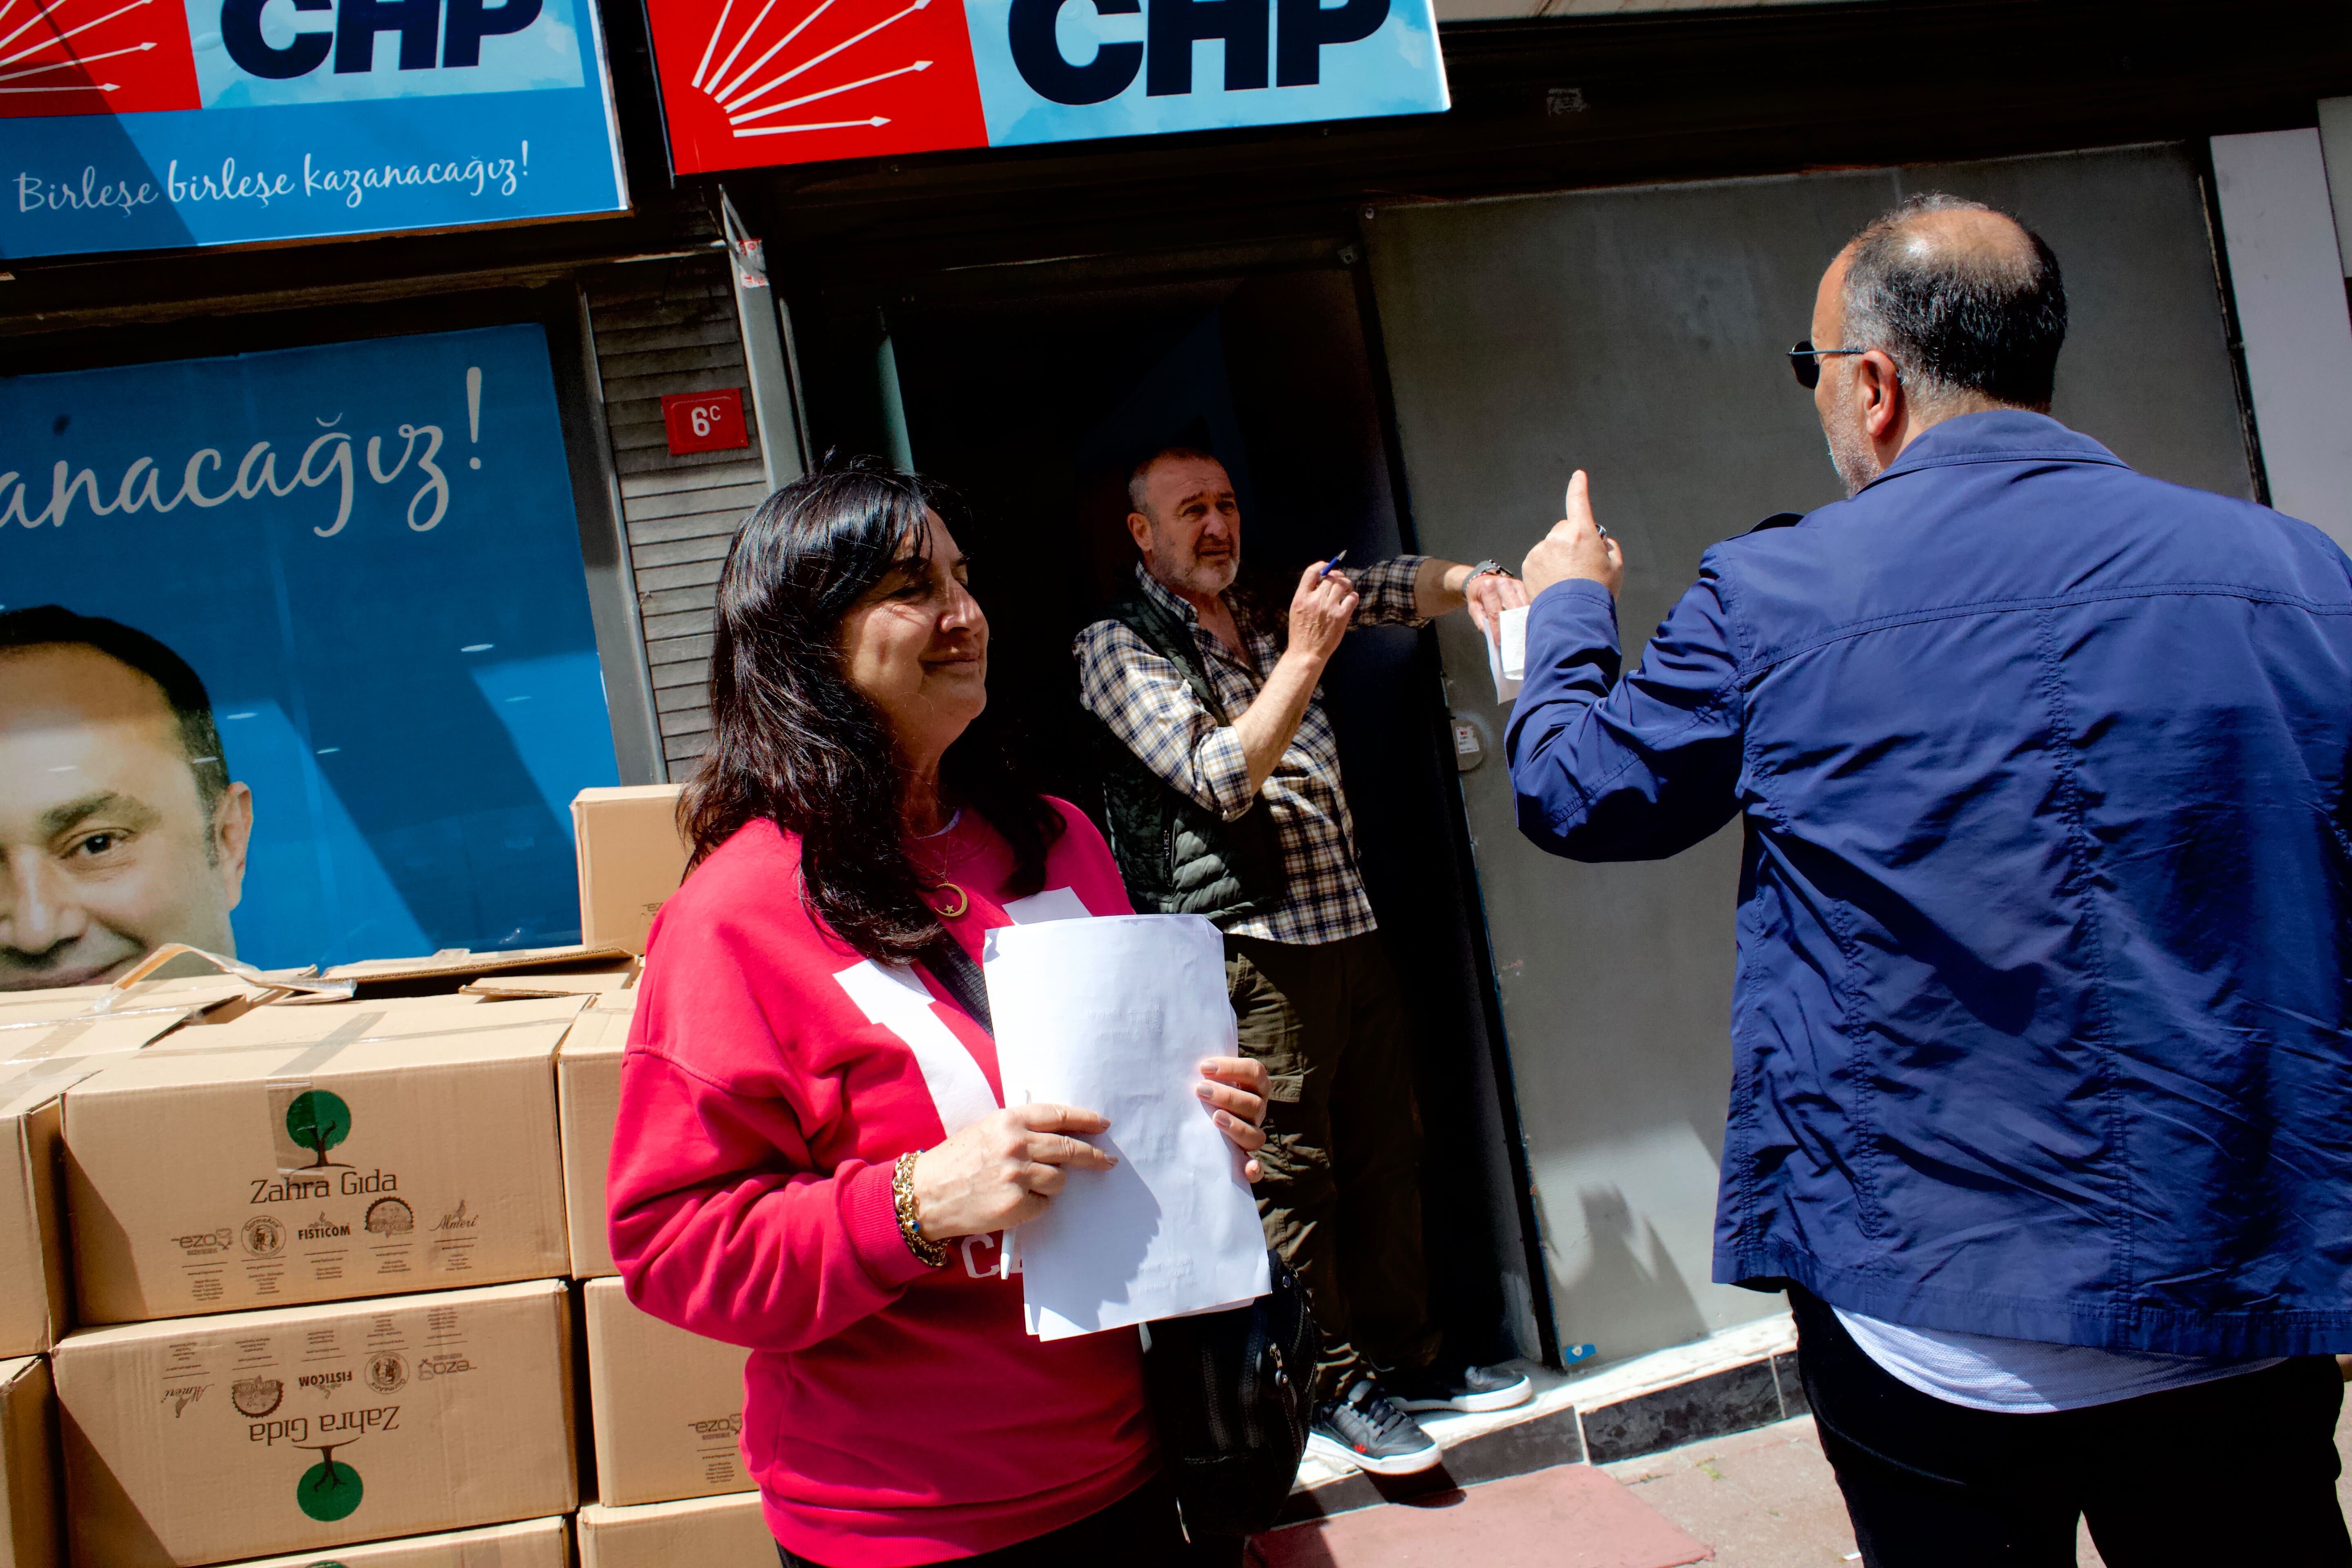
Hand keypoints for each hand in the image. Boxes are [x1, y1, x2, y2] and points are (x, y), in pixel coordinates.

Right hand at [909, 1103, 1115, 1239]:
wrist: (926, 1194)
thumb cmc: (955, 1161)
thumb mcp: (985, 1130)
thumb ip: (1020, 1129)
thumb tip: (1061, 1134)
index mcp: (1009, 1120)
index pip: (1059, 1116)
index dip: (1085, 1120)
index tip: (1102, 1124)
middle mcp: (1016, 1144)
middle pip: (1069, 1148)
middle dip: (1092, 1156)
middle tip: (1106, 1160)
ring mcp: (1017, 1174)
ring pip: (1059, 1179)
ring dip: (1051, 1184)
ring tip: (1024, 1185)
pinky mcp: (1016, 1204)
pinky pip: (1043, 1204)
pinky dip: (1034, 1205)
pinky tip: (1011, 1202)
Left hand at [1196, 1056, 1269, 1181]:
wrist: (1202, 1115)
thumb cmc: (1204, 1089)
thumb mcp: (1207, 1076)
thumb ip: (1205, 1067)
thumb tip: (1182, 1048)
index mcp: (1255, 1086)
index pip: (1255, 1072)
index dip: (1232, 1068)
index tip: (1204, 1067)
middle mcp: (1258, 1110)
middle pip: (1254, 1103)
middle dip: (1227, 1096)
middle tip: (1199, 1090)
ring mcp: (1253, 1134)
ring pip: (1256, 1134)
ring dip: (1236, 1126)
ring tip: (1214, 1118)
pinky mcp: (1246, 1159)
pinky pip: (1257, 1168)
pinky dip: (1255, 1169)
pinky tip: (1247, 1168)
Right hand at [1285, 559, 1358, 663]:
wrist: (1307, 653)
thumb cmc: (1301, 632)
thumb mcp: (1296, 610)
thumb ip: (1306, 594)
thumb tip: (1322, 579)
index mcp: (1301, 597)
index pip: (1312, 572)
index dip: (1321, 566)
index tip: (1326, 566)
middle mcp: (1315, 600)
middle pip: (1331, 577)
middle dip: (1336, 576)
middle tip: (1339, 580)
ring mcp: (1329, 608)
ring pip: (1343, 584)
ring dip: (1346, 583)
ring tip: (1345, 589)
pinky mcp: (1341, 616)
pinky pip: (1352, 597)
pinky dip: (1352, 596)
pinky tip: (1349, 600)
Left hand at [1464, 569, 1531, 640]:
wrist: (1481, 579)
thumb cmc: (1477, 595)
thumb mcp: (1473, 607)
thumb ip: (1480, 621)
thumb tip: (1491, 634)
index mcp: (1488, 588)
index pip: (1495, 613)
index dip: (1498, 629)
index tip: (1500, 642)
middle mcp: (1503, 583)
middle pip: (1513, 610)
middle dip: (1513, 626)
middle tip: (1513, 640)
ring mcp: (1514, 583)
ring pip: (1522, 607)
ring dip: (1522, 621)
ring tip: (1521, 635)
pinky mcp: (1521, 585)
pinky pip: (1526, 603)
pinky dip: (1525, 614)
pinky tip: (1524, 624)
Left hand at [1522, 470, 1623, 598]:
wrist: (1572, 616)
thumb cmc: (1597, 592)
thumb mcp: (1616, 567)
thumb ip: (1609, 547)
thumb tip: (1601, 542)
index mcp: (1582, 533)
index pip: (1579, 502)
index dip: (1579, 487)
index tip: (1578, 476)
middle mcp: (1558, 537)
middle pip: (1565, 530)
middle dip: (1571, 541)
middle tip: (1580, 565)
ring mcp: (1541, 550)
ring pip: (1551, 546)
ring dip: (1557, 556)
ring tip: (1567, 580)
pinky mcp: (1528, 564)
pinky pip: (1538, 559)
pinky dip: (1545, 568)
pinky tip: (1554, 584)